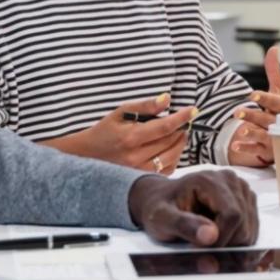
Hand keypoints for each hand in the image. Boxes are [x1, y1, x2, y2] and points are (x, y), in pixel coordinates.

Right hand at [50, 94, 192, 173]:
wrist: (86, 156)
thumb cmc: (104, 132)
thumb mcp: (120, 113)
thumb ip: (145, 106)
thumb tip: (167, 99)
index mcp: (130, 138)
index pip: (164, 127)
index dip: (182, 118)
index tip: (193, 110)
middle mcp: (136, 157)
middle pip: (171, 142)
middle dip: (181, 129)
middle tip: (183, 121)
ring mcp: (139, 171)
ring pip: (172, 157)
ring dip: (179, 143)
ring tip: (177, 133)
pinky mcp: (141, 180)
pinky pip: (167, 169)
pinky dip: (174, 157)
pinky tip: (170, 148)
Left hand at [127, 169, 258, 246]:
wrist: (160, 199)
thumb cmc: (159, 208)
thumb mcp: (161, 218)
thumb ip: (184, 226)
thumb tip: (211, 236)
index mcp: (210, 180)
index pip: (233, 215)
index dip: (221, 240)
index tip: (201, 249)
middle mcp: (230, 180)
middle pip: (244, 224)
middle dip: (225, 243)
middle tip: (200, 245)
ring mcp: (241, 188)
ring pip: (250, 229)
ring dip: (231, 242)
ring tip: (206, 237)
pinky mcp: (246, 199)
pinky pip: (252, 228)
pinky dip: (236, 239)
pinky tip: (217, 234)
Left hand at [228, 46, 279, 166]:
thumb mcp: (279, 91)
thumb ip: (274, 71)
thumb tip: (273, 48)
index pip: (276, 102)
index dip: (265, 98)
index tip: (252, 94)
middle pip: (267, 120)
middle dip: (253, 116)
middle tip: (236, 111)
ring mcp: (276, 139)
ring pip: (264, 137)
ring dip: (252, 133)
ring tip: (240, 131)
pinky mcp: (268, 151)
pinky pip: (257, 151)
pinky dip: (247, 149)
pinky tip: (236, 145)